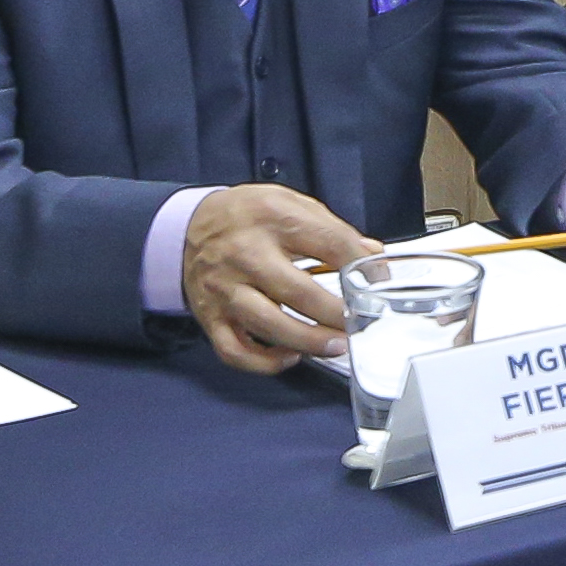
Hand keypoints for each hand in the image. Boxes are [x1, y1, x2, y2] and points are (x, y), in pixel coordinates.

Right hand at [181, 182, 374, 374]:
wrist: (187, 225)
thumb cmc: (245, 216)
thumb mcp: (290, 203)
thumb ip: (332, 228)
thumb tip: (371, 256)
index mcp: (273, 219)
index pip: (330, 243)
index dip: (362, 265)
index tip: (378, 280)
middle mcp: (246, 255)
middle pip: (298, 293)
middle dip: (336, 314)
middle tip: (358, 322)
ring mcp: (225, 289)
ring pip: (269, 326)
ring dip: (309, 342)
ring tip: (335, 345)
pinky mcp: (210, 316)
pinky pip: (235, 351)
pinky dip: (265, 363)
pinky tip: (290, 356)